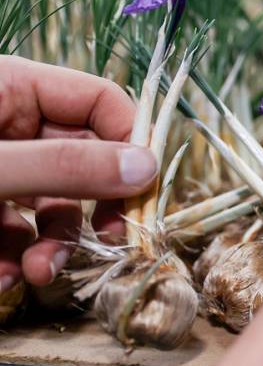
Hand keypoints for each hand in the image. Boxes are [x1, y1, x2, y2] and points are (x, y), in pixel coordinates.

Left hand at [0, 56, 158, 289]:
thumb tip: (146, 169)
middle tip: (111, 241)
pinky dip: (12, 259)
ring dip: (53, 245)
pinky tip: (2, 278)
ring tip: (35, 274)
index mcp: (12, 87)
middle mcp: (8, 124)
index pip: (100, 101)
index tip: (143, 192)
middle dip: (91, 210)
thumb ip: (64, 168)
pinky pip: (12, 230)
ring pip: (50, 204)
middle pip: (83, 160)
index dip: (130, 142)